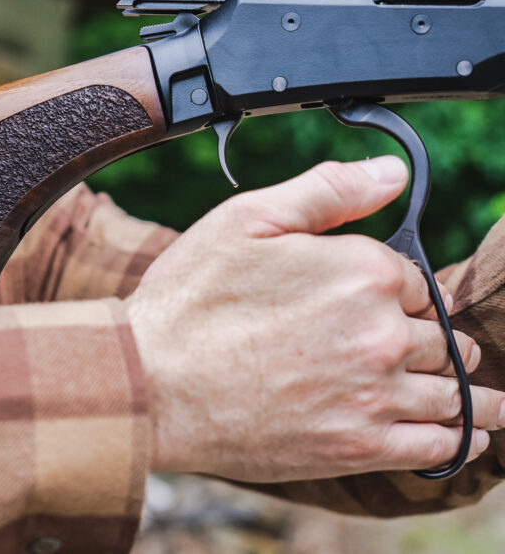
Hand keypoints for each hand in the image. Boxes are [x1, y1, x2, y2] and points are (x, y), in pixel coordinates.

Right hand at [126, 156, 504, 481]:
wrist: (149, 386)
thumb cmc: (188, 301)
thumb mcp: (245, 221)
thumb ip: (327, 190)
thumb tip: (394, 174)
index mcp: (361, 270)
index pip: (411, 278)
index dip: (393, 288)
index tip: (372, 300)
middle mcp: (381, 333)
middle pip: (437, 335)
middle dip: (430, 338)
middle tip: (420, 348)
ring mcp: (374, 393)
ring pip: (453, 392)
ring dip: (471, 391)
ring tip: (487, 400)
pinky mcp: (359, 445)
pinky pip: (439, 445)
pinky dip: (462, 438)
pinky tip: (469, 435)